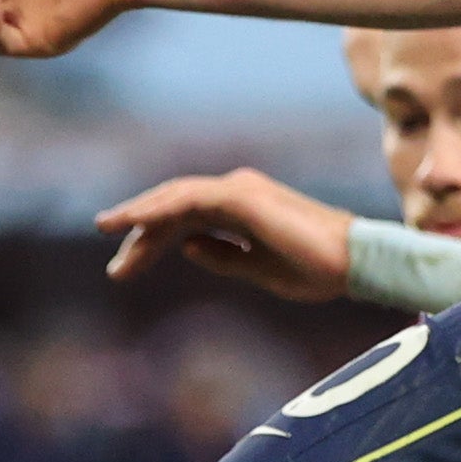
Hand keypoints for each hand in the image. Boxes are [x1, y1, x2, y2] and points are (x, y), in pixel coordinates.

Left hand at [93, 169, 355, 299]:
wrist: (354, 264)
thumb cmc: (317, 269)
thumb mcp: (259, 269)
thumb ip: (224, 257)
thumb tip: (187, 246)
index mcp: (242, 210)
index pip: (184, 220)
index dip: (152, 243)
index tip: (125, 269)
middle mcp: (237, 192)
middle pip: (173, 208)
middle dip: (140, 235)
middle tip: (116, 270)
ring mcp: (239, 190)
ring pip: (175, 199)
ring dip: (138, 216)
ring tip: (105, 230)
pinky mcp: (241, 197)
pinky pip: (188, 200)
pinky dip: (158, 210)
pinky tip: (133, 224)